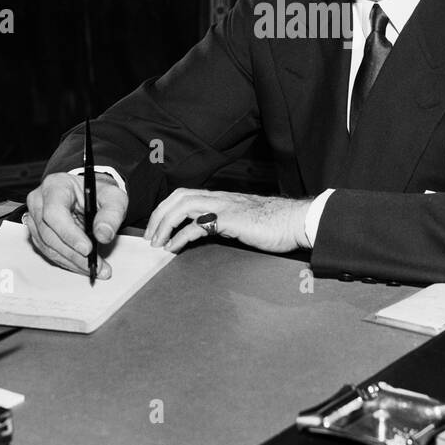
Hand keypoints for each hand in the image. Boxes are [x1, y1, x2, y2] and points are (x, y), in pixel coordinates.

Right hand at [24, 171, 126, 277]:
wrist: (89, 196)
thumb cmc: (97, 194)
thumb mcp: (113, 197)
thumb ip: (112, 213)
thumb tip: (103, 234)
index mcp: (55, 186)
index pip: (54, 212)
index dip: (69, 233)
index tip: (87, 249)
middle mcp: (39, 201)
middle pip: (49, 233)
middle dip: (74, 253)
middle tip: (96, 265)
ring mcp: (35, 218)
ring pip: (48, 246)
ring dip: (72, 261)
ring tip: (95, 268)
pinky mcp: (37, 233)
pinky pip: (49, 251)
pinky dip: (67, 261)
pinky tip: (83, 265)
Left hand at [144, 189, 312, 253]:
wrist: (295, 220)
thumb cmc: (274, 223)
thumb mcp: (242, 220)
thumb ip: (224, 222)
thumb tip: (207, 231)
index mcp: (221, 197)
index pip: (184, 195)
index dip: (165, 209)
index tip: (156, 228)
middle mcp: (219, 198)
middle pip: (178, 197)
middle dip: (158, 215)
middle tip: (149, 236)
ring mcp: (224, 206)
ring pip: (183, 206)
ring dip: (164, 224)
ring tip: (157, 242)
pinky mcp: (230, 219)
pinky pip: (197, 225)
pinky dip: (180, 236)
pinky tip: (174, 249)